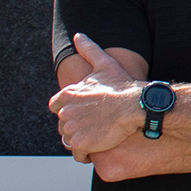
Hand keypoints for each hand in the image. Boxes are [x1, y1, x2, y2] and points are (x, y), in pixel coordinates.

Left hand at [49, 33, 143, 161]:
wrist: (134, 106)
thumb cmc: (121, 86)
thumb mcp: (104, 64)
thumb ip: (88, 49)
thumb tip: (78, 35)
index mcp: (67, 95)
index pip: (57, 107)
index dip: (70, 111)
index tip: (84, 112)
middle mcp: (65, 112)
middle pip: (65, 125)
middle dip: (77, 126)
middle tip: (95, 125)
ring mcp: (72, 129)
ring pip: (71, 140)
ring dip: (82, 140)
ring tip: (98, 136)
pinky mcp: (80, 144)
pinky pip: (78, 154)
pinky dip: (86, 154)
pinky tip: (99, 148)